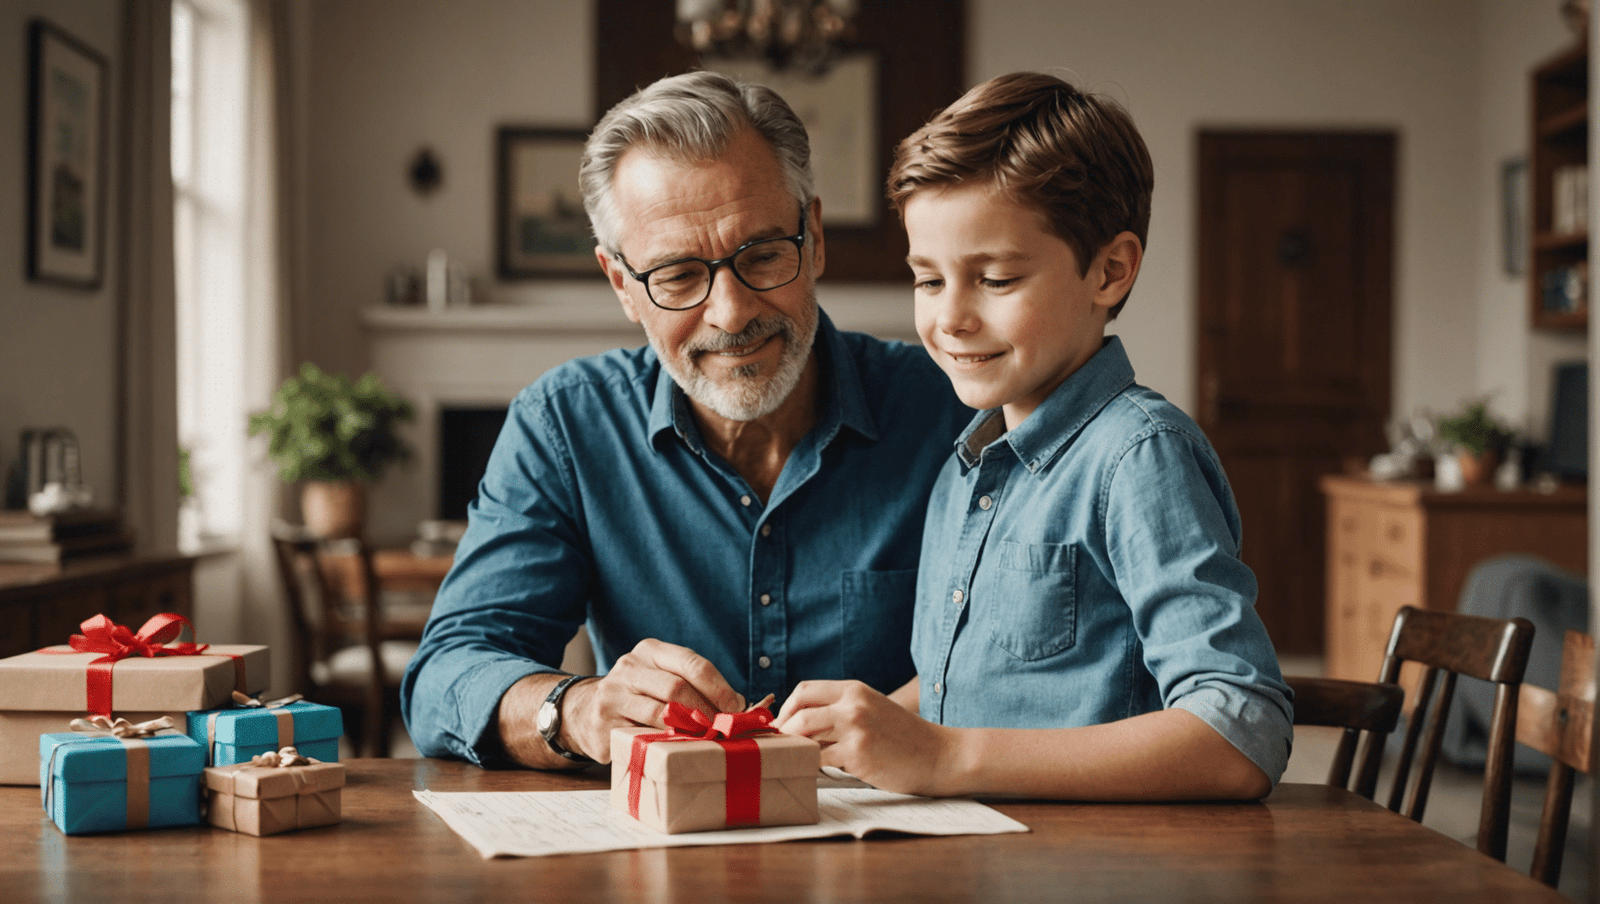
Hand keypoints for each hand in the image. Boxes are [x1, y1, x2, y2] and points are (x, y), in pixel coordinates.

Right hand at [558, 638, 744, 762]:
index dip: (718, 687)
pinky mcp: (603, 726)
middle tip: (723, 729)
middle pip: (677, 688)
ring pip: (659, 714)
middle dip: (706, 711)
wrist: (586, 710)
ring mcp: (612, 696)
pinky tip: (678, 750)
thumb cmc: (640, 695)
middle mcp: (629, 668)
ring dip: (689, 731)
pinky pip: (642, 738)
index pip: (691, 663)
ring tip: (705, 741)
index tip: (737, 707)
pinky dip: (665, 745)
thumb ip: (695, 685)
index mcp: (650, 651)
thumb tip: (741, 706)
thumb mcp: (662, 677)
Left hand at [774, 680, 954, 795]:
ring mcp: (855, 728)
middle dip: (783, 731)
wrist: (938, 755)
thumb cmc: (904, 736)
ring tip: (793, 758)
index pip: (804, 690)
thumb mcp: (873, 708)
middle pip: (799, 712)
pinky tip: (813, 771)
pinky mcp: (857, 754)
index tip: (781, 724)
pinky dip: (810, 766)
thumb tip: (800, 724)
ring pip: (804, 735)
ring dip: (794, 748)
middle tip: (779, 747)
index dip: (787, 708)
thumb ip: (841, 710)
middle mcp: (853, 704)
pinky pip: (818, 760)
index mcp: (855, 689)